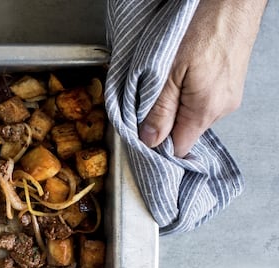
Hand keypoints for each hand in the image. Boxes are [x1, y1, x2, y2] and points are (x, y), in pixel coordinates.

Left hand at [138, 0, 266, 157]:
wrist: (233, 3)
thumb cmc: (204, 29)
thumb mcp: (168, 72)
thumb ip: (159, 109)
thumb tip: (150, 140)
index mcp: (206, 109)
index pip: (179, 147)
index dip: (158, 144)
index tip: (141, 132)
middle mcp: (222, 108)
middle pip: (185, 132)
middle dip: (164, 122)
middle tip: (150, 98)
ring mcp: (229, 97)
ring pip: (193, 116)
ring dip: (176, 106)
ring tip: (168, 82)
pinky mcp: (230, 86)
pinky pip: (203, 102)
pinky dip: (188, 95)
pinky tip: (182, 77)